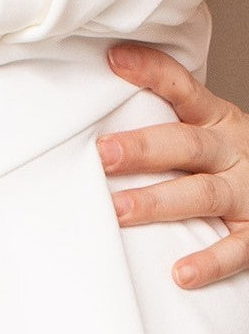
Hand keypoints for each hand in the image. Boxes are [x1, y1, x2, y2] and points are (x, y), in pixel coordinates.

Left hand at [96, 44, 248, 289]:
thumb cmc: (229, 159)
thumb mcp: (207, 130)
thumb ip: (164, 121)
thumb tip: (100, 98)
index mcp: (217, 120)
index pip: (183, 89)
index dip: (150, 72)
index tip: (114, 60)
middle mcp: (232, 151)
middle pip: (186, 144)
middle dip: (142, 148)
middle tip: (102, 153)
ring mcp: (246, 191)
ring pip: (202, 195)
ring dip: (158, 203)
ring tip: (119, 210)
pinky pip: (236, 248)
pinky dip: (210, 261)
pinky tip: (180, 273)